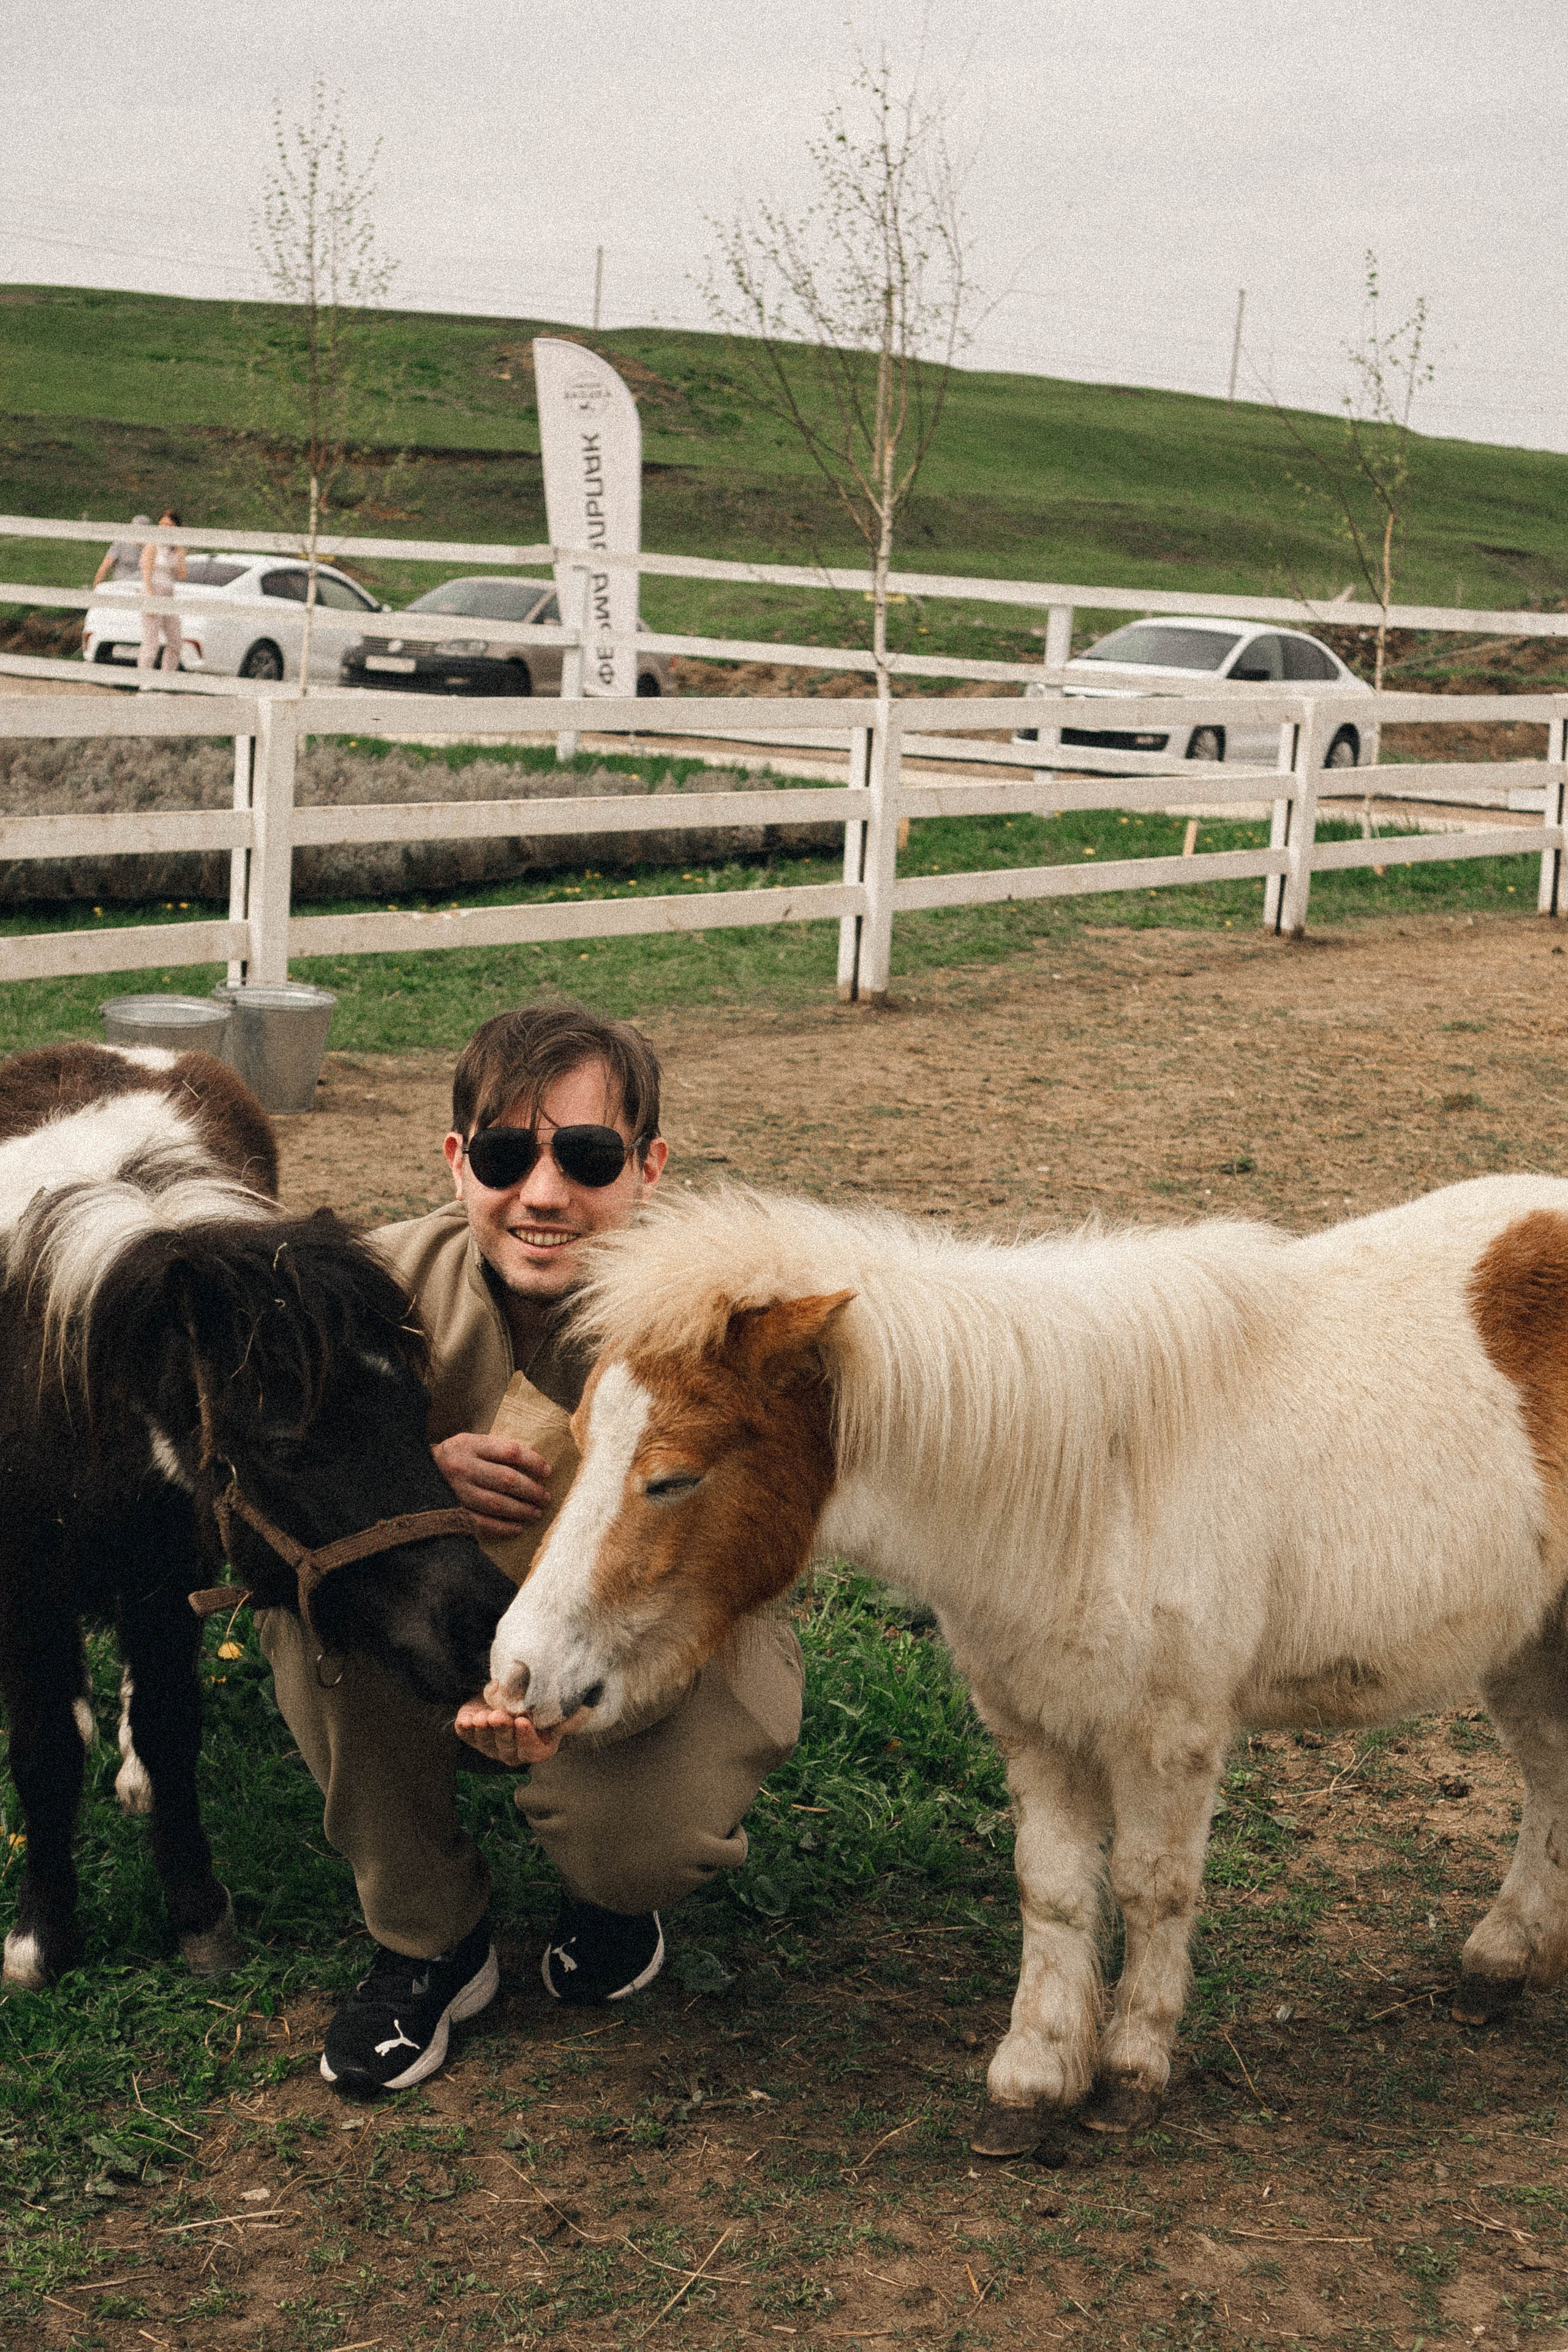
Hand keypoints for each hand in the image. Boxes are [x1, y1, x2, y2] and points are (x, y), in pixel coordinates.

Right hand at [433, 1431, 551, 1540]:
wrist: (413, 1473)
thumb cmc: (453, 1458)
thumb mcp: (470, 1443)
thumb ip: (496, 1450)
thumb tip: (534, 1467)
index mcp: (470, 1445)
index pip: (510, 1451)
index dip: (533, 1462)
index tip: (547, 1472)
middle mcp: (463, 1467)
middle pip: (507, 1480)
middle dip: (532, 1491)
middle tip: (546, 1498)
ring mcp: (456, 1491)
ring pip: (497, 1504)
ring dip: (521, 1511)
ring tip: (536, 1513)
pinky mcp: (451, 1511)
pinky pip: (482, 1523)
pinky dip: (503, 1528)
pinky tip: (517, 1528)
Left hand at [453, 1697, 591, 1765]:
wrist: (513, 1686)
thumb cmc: (539, 1694)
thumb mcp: (560, 1701)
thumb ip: (573, 1710)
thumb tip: (578, 1711)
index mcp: (540, 1747)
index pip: (534, 1751)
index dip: (527, 1738)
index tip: (523, 1721)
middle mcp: (516, 1752)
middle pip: (508, 1748)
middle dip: (503, 1731)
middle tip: (498, 1715)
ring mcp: (494, 1747)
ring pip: (487, 1745)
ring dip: (484, 1731)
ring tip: (482, 1716)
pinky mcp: (475, 1737)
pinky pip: (468, 1738)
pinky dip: (465, 1730)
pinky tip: (465, 1720)